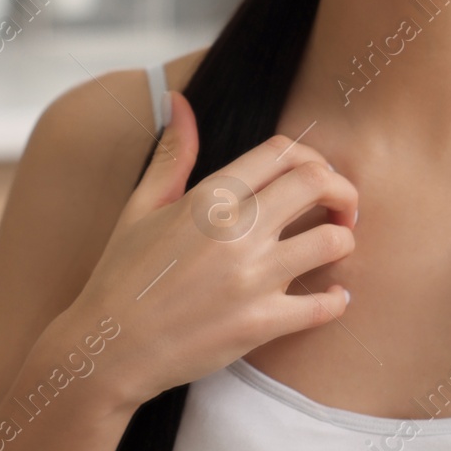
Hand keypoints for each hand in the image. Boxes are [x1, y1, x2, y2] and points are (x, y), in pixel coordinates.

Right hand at [64, 90, 358, 415]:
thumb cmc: (122, 275)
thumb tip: (178, 101)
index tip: (315, 177)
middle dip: (341, 191)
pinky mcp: (260, 324)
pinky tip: (332, 297)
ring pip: (332, 242)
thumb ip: (173, 154)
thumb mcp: (142, 207)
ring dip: (342, 240)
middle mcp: (235, 232)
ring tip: (334, 246)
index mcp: (209, 197)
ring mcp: (251, 279)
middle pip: (318, 183)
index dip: (311, 158)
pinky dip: (336, 301)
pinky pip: (322, 306)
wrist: (107, 350)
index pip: (283, 152)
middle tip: (341, 208)